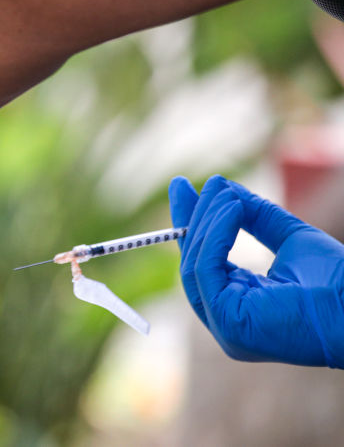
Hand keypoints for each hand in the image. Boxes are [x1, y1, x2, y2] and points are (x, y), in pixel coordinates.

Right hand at [169, 175, 343, 366]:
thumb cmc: (337, 283)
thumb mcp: (290, 239)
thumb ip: (256, 217)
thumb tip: (223, 188)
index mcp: (239, 308)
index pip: (203, 262)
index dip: (192, 224)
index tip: (183, 189)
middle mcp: (225, 322)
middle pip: (192, 263)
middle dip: (189, 220)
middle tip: (181, 183)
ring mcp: (224, 326)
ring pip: (195, 265)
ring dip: (206, 222)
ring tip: (221, 192)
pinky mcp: (228, 321)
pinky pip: (207, 269)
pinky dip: (215, 235)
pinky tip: (231, 209)